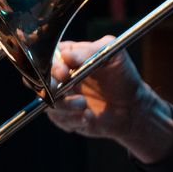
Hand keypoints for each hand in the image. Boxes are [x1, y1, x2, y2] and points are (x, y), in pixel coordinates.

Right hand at [45, 35, 172, 163]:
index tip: (63, 72)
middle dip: (51, 88)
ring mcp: (62, 97)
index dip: (51, 66)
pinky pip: (59, 120)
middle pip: (39, 81)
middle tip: (65, 92)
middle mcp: (61, 77)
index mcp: (68, 57)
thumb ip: (89, 51)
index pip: (47, 58)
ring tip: (84, 106)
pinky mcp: (66, 117)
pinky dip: (73, 120)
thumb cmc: (123, 75)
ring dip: (66, 107)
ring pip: (49, 103)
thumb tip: (66, 55)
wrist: (133, 106)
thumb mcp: (112, 54)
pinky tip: (88, 117)